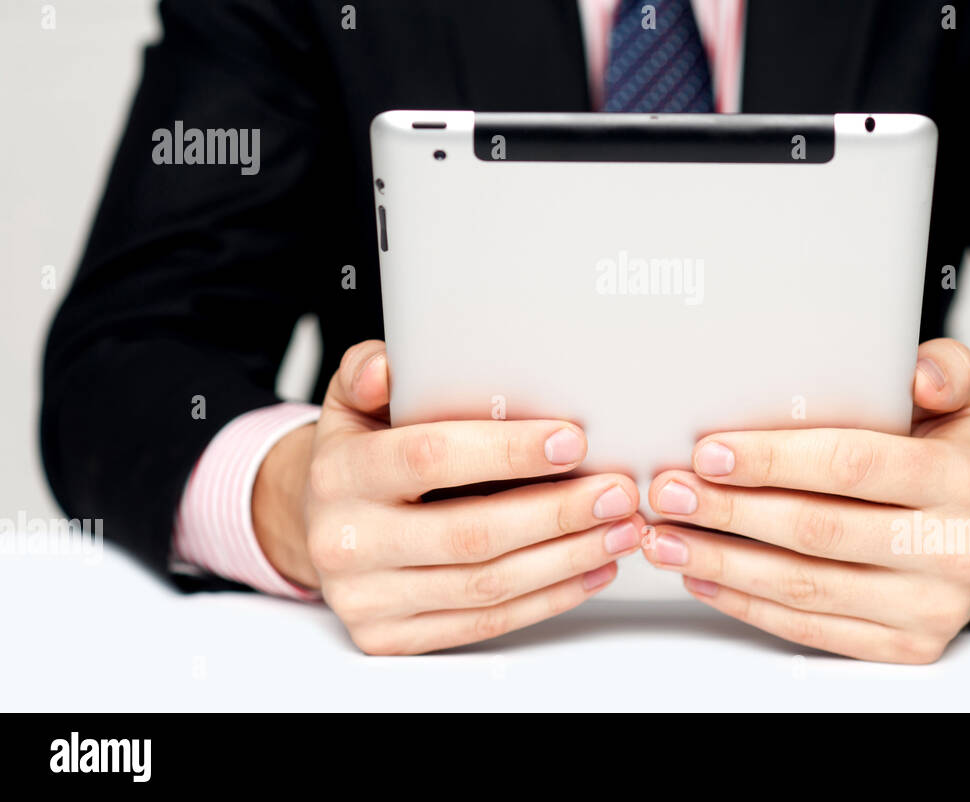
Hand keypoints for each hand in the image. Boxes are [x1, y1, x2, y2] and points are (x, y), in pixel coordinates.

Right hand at [252, 340, 643, 653]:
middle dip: (557, 513)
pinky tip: (590, 569)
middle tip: (616, 493)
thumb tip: (390, 366)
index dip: (506, 451)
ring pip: (485, 585)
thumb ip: (371, 373)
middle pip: (470, 533)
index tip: (572, 442)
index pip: (430, 457)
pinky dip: (547, 597)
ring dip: (566, 558)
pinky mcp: (388, 636)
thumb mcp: (353, 402)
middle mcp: (346, 541)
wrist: (316, 525)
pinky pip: (482, 622)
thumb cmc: (358, 455)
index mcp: (342, 473)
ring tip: (620, 530)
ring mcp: (366, 596)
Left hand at [639, 338, 969, 662]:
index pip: (852, 466)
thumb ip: (945, 371)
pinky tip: (704, 577)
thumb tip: (918, 370)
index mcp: (956, 480)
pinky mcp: (904, 646)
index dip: (775, 460)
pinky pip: (811, 629)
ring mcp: (928, 607)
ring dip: (723, 562)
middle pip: (818, 530)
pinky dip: (747, 604)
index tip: (710, 453)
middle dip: (730, 512)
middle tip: (671, 494)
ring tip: (668, 538)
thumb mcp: (957, 404)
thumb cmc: (944, 460)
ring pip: (805, 587)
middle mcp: (949, 549)